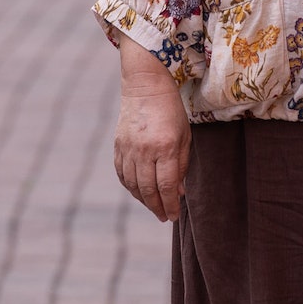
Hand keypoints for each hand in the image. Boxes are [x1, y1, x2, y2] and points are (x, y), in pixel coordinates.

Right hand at [113, 78, 189, 221]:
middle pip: (148, 189)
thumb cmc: (171, 111)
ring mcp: (128, 149)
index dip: (170, 204)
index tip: (174, 216)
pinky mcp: (118, 147)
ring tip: (154, 206)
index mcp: (166, 147)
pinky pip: (122, 174)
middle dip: (157, 207)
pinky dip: (130, 187)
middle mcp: (145, 150)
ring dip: (144, 200)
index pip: (166, 185)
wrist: (145, 87)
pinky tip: (139, 192)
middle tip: (164, 216)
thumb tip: (179, 192)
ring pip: (133, 185)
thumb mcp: (184, 136)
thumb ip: (182, 164)